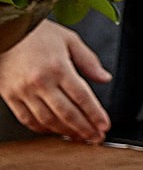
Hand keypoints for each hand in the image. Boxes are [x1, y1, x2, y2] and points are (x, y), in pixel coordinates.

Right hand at [0, 22, 111, 141]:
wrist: (7, 32)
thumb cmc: (37, 34)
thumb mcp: (69, 40)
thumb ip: (88, 61)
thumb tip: (104, 78)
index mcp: (58, 67)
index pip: (82, 97)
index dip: (95, 114)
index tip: (104, 125)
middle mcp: (40, 82)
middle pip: (66, 113)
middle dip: (84, 128)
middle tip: (95, 137)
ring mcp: (23, 91)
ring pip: (47, 120)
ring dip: (65, 131)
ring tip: (79, 136)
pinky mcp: (10, 97)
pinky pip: (27, 119)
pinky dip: (43, 128)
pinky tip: (55, 130)